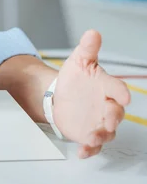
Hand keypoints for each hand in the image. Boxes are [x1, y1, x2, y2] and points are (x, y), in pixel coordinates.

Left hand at [53, 29, 130, 158]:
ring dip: (101, 135)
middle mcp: (107, 106)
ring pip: (107, 131)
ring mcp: (99, 122)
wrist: (61, 95)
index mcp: (107, 87)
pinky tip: (82, 150)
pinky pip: (93, 145)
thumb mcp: (79, 61)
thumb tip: (92, 32)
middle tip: (108, 119)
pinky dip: (89, 149)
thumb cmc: (75, 79)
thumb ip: (87, 49)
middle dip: (113, 116)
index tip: (123, 96)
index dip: (121, 92)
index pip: (118, 89)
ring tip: (92, 137)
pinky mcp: (89, 134)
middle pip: (115, 113)